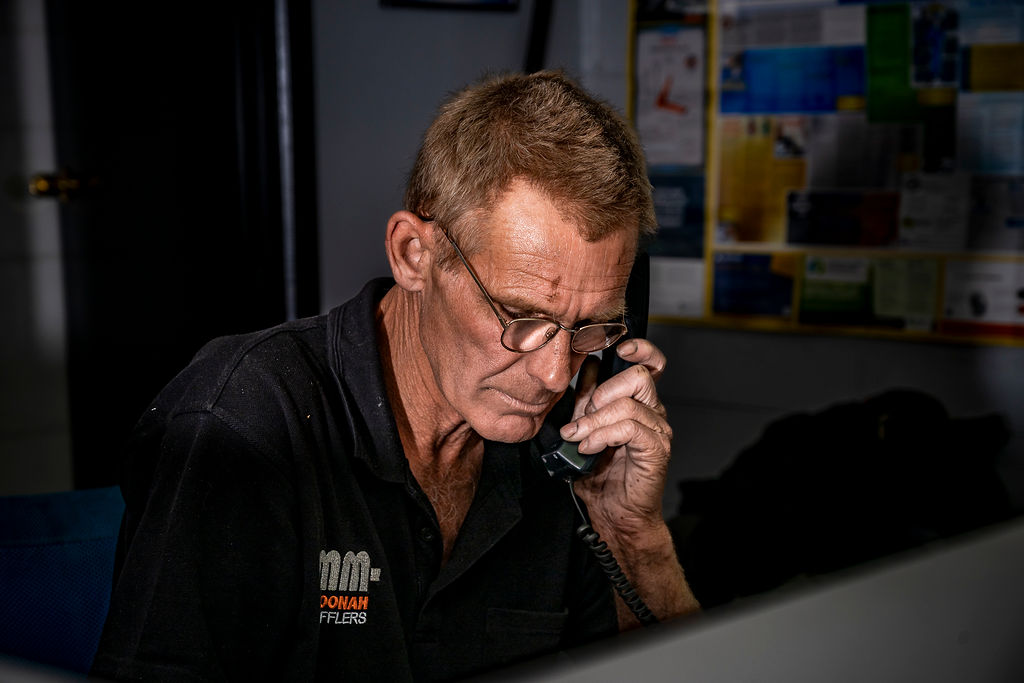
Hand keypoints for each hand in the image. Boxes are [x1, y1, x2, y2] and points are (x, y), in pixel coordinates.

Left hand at [561, 338, 671, 532]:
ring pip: (628, 404)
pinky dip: (602, 434)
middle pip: (638, 377)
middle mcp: (652, 412)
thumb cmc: (601, 476)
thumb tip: (588, 367)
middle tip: (583, 418)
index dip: (640, 350)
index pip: (651, 364)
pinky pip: (629, 428)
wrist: (614, 513)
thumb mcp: (584, 428)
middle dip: (602, 393)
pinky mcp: (656, 449)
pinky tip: (589, 447)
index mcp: (638, 403)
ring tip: (578, 437)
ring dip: (594, 420)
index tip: (619, 346)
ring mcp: (657, 430)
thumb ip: (585, 400)